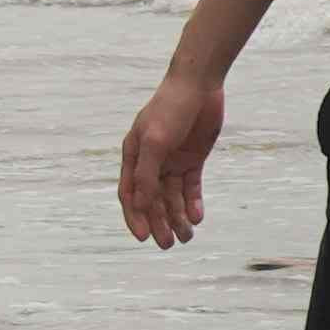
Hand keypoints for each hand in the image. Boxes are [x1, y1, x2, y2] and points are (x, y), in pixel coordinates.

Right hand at [118, 71, 225, 246]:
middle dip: (159, 223)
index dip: (135, 217)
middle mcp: (151, 161)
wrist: (199, 85)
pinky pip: (191, 187)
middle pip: (152, 200)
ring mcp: (172, 160)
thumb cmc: (170, 109)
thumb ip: (147, 174)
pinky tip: (197, 216)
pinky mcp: (192, 159)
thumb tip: (139, 205)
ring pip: (172, 197)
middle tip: (169, 244)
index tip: (142, 238)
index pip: (130, 194)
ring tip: (187, 236)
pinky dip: (193, 202)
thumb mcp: (155, 142)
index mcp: (134, 156)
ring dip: (177, 217)